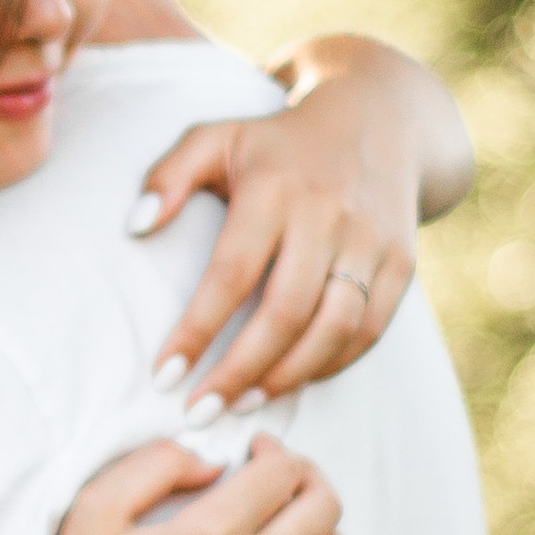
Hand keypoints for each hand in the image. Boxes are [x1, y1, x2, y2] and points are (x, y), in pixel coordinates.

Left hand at [135, 39, 470, 411]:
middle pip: (285, 312)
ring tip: (242, 405)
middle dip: (239, 371)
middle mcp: (328, 216)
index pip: (231, 273)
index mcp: (275, 188)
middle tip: (199, 412)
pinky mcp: (400, 264)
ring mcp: (370, 242)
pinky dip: (329, 366)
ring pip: (334, 329)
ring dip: (286, 377)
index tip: (164, 376)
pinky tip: (289, 382)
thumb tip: (134, 227)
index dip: (197, 331)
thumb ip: (168, 176)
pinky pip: (369, 331)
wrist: (378, 122)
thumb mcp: (215, 139)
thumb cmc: (276, 146)